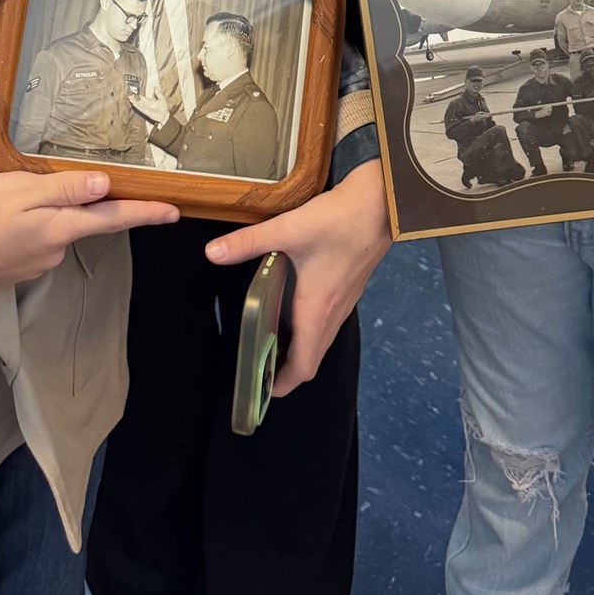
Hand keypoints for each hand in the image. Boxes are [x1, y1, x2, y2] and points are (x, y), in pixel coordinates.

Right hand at [0, 168, 177, 283]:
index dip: (145, 213)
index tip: (173, 212)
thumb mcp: (22, 188)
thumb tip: (104, 185)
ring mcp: (35, 264)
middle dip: (71, 204)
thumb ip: (64, 187)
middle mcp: (54, 251)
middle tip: (34, 186)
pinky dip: (25, 229)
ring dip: (43, 216)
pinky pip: (33, 242)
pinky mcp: (16, 269)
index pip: (113, 218)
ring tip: (7, 201)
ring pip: (54, 231)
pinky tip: (1, 221)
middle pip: (81, 222)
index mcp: (60, 228)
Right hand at [130, 81, 169, 125]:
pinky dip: (137, 106)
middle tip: (130, 96)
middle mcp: (147, 105)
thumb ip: (158, 93)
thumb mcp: (161, 98)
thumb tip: (155, 86)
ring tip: (130, 98)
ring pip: (139, 104)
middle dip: (134, 99)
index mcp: (150, 101)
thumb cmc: (164, 107)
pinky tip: (134, 104)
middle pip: (139, 101)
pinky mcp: (146, 112)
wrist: (165, 114)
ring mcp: (146, 108)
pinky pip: (140, 108)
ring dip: (134, 102)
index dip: (139, 96)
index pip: (143, 98)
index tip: (134, 93)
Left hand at [204, 159, 391, 395]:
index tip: (263, 390)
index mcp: (317, 310)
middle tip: (260, 367)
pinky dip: (310, 329)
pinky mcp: (350, 286)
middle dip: (288, 370)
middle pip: (313, 357)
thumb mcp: (288, 229)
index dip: (283, 384)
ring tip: (272, 341)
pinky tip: (293, 308)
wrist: (382, 204)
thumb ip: (249, 242)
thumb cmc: (337, 221)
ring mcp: (345, 300)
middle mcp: (333, 313)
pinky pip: (329, 321)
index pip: (303, 365)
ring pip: (322, 339)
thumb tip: (212, 253)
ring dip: (300, 349)